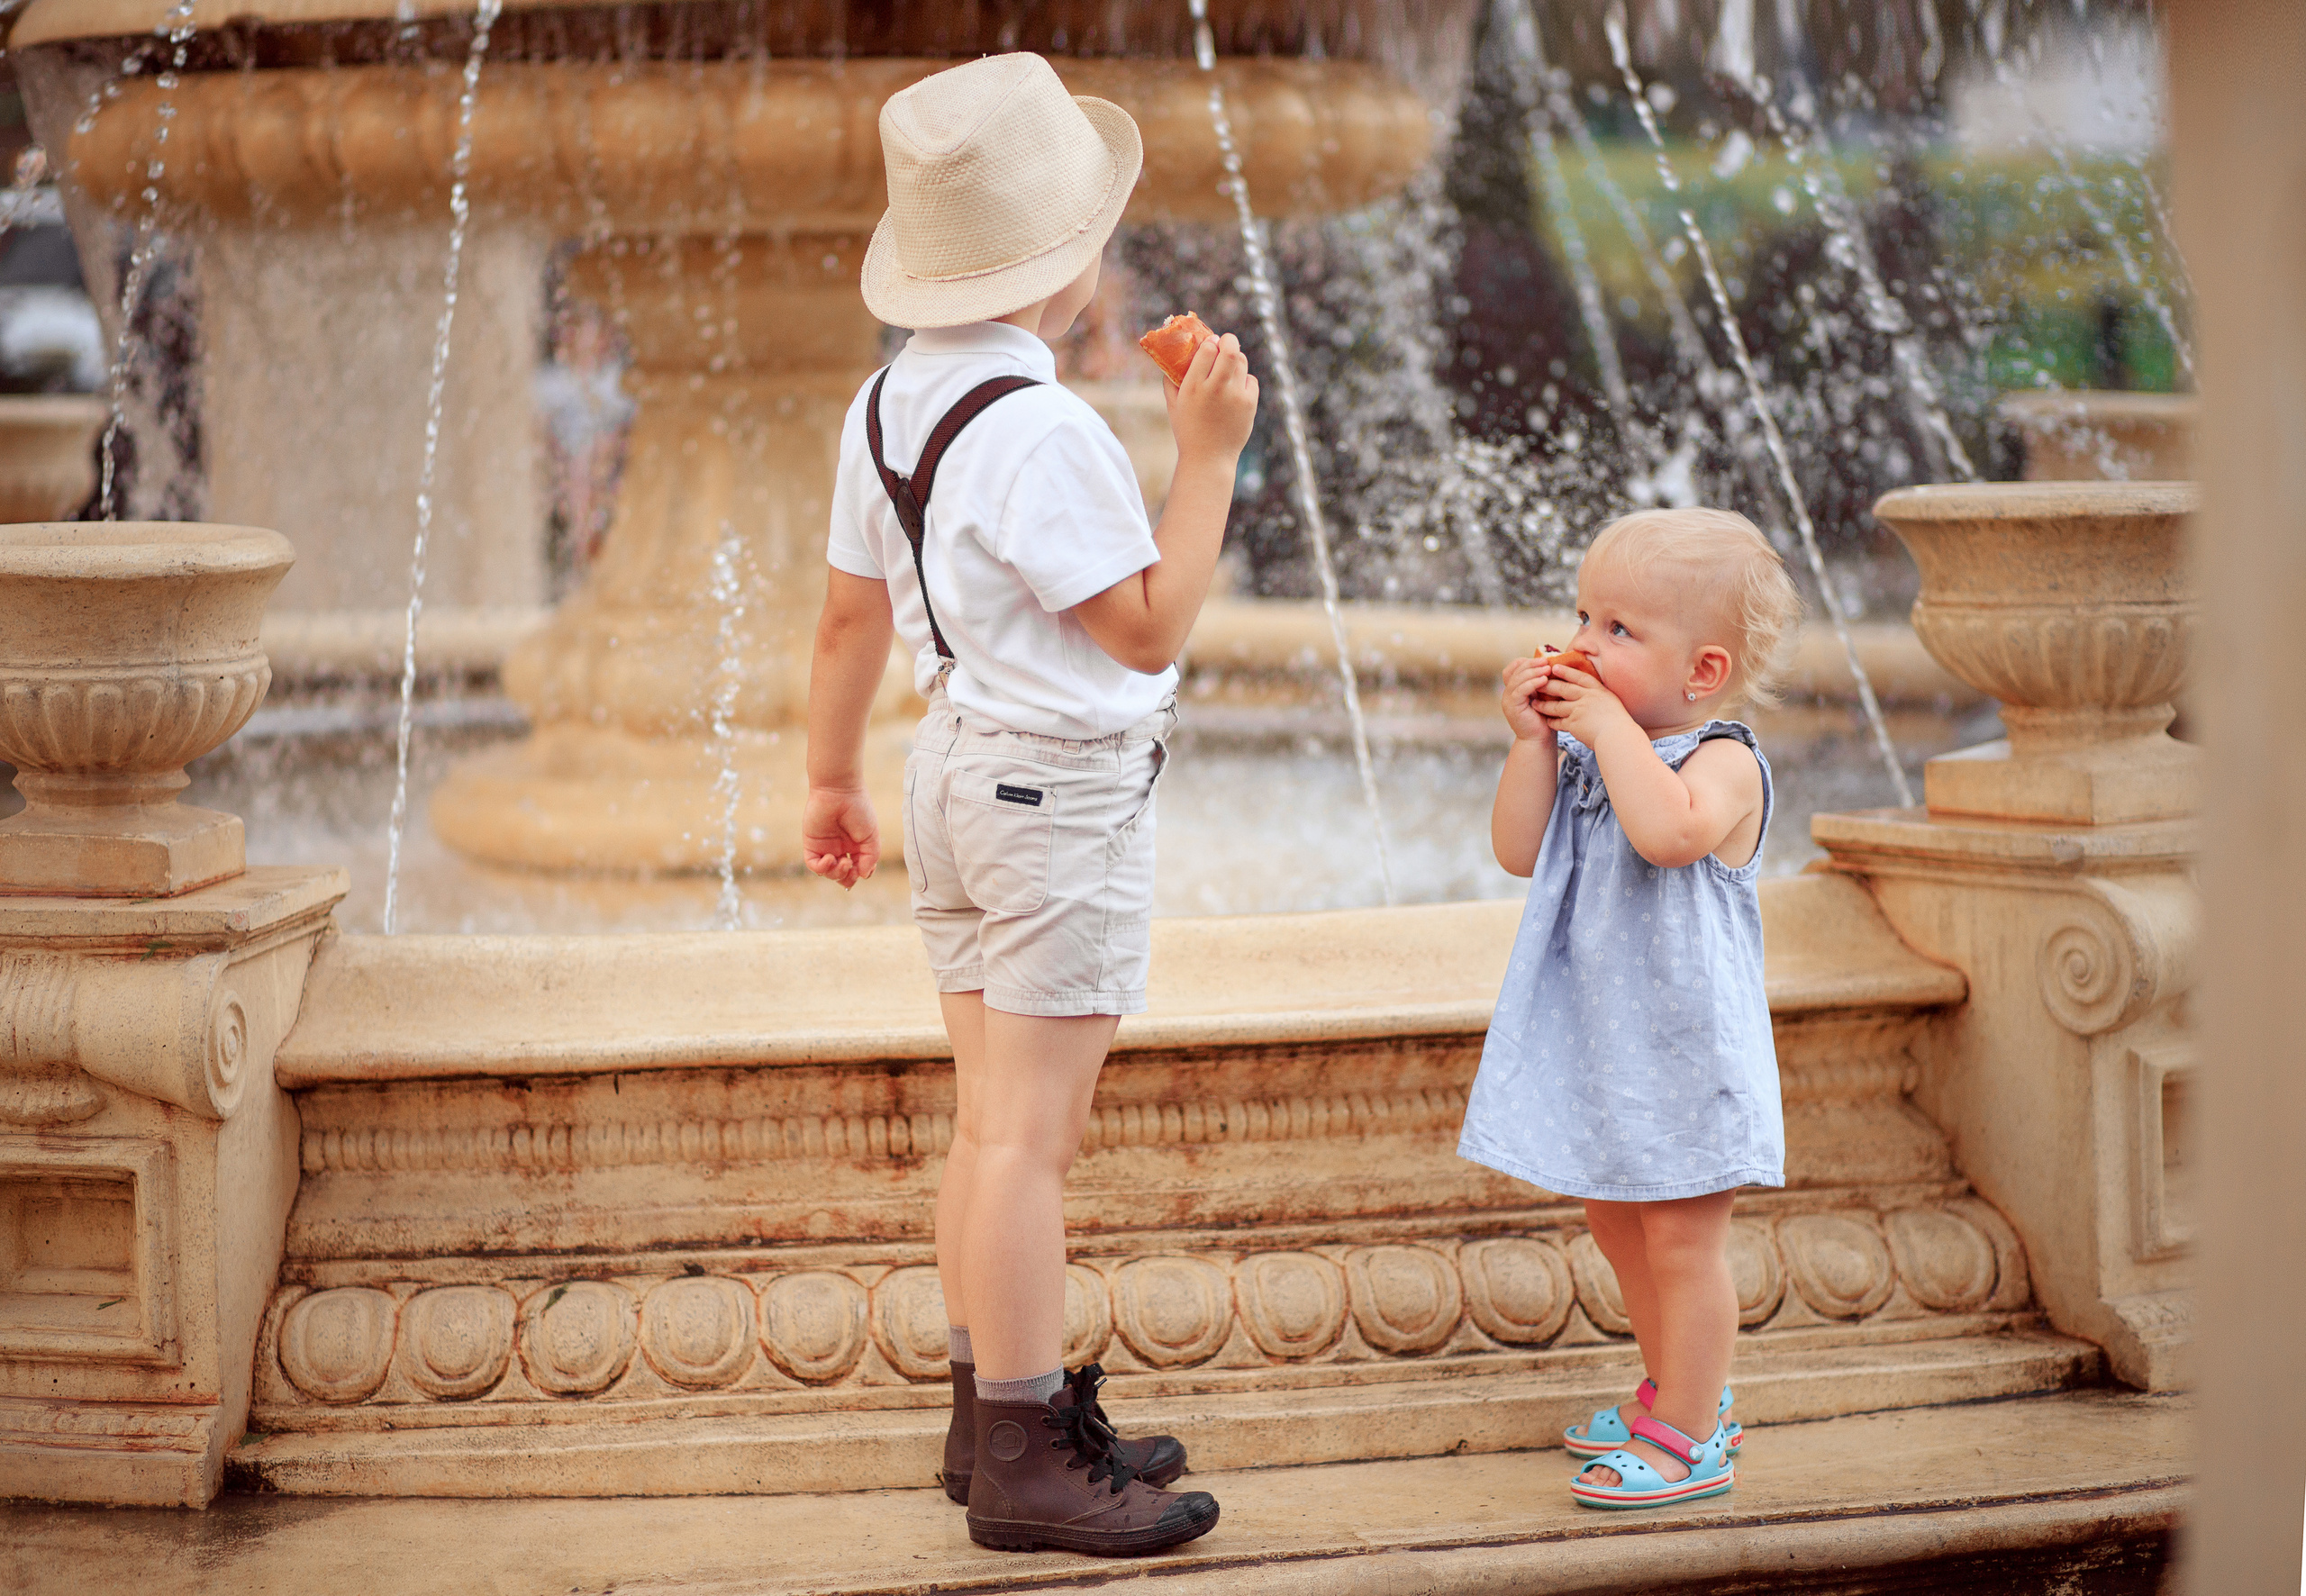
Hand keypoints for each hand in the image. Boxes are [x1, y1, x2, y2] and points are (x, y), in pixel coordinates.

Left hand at [802, 786, 879, 888]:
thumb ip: (870, 858)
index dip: (860, 874)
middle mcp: (840, 848)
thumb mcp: (871, 836)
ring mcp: (825, 847)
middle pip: (841, 875)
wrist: (840, 791)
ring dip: (836, 873)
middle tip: (851, 868)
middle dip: (847, 878)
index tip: (865, 869)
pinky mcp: (811, 844)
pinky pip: (813, 864)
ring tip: (843, 862)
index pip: (857, 869)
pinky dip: (821, 868)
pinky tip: (830, 858)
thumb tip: (863, 876)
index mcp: (855, 847)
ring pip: (827, 873)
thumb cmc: (859, 810)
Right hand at [1165, 332, 1257, 466]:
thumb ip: (1171, 380)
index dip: (1211, 342)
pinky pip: (1251, 380)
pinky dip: (1244, 379)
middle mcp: (1215, 388)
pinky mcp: (1249, 404)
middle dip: (1229, 340)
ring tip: (1229, 365)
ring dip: (1236, 359)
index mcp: (1193, 386)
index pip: (1208, 349)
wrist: (1209, 458)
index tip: (1210, 343)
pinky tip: (1236, 386)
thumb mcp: (1173, 405)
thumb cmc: (1188, 430)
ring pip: (1242, 362)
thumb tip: (1173, 359)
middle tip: (1226, 342)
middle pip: (1230, 349)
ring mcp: (1235, 396)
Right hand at [1500, 656, 1559, 745]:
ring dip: (1533, 672)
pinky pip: (1520, 690)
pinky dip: (1532, 683)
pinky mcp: (1512, 706)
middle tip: (1547, 661)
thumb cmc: (1545, 718)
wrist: (1540, 739)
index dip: (1526, 661)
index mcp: (1514, 688)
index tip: (1543, 660)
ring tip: (1547, 668)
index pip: (1514, 667)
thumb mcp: (1544, 695)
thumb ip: (1543, 682)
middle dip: (1532, 664)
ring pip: (1517, 679)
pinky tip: (1543, 680)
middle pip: (1515, 670)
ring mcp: (1508, 699)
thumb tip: (1554, 664)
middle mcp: (1508, 692)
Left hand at [1535, 662, 1633, 746]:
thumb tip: (1593, 694)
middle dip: (1548, 685)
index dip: (1566, 672)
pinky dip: (1551, 722)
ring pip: (1557, 706)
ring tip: (1535, 704)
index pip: (1580, 677)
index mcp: (1598, 690)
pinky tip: (1546, 721)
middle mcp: (1587, 697)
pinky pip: (1558, 722)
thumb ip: (1600, 696)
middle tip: (1538, 683)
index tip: (1555, 667)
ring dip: (1544, 705)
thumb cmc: (1618, 723)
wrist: (1618, 737)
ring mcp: (1579, 710)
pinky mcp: (1574, 724)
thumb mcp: (1611, 702)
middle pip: (1563, 689)